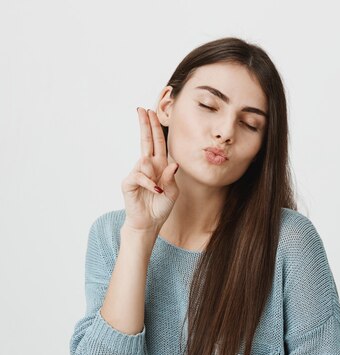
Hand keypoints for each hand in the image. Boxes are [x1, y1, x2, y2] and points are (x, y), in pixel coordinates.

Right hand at [120, 107, 179, 231]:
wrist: (149, 223)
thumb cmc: (161, 206)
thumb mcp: (172, 192)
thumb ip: (171, 178)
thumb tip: (173, 163)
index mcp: (159, 165)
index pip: (157, 142)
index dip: (155, 128)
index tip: (151, 112)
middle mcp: (147, 166)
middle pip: (146, 141)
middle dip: (145, 125)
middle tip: (142, 109)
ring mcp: (137, 173)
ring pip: (144, 161)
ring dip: (153, 175)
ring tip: (157, 191)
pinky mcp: (129, 182)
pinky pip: (140, 176)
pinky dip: (149, 183)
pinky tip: (155, 191)